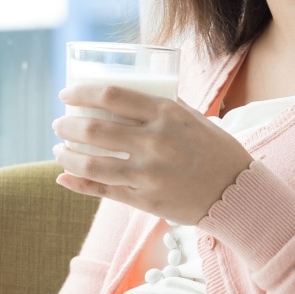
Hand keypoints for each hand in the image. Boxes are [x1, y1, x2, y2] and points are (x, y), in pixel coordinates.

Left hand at [53, 84, 252, 224]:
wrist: (236, 192)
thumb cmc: (215, 149)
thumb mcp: (193, 117)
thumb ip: (163, 104)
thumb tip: (129, 93)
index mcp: (166, 114)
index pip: (110, 97)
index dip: (80, 93)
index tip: (65, 94)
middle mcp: (155, 142)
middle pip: (94, 130)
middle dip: (66, 125)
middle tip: (58, 123)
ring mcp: (148, 174)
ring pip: (91, 164)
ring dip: (66, 156)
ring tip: (58, 150)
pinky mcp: (145, 200)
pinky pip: (103, 191)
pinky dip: (78, 184)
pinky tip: (64, 177)